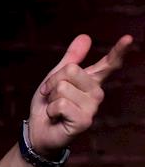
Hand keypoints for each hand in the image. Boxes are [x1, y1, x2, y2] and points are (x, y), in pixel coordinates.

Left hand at [28, 34, 133, 156]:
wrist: (38, 129)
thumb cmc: (48, 103)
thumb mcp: (56, 77)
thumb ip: (71, 58)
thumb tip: (86, 36)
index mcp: (91, 81)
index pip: (108, 64)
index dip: (118, 51)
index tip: (128, 38)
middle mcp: (96, 93)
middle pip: (71, 70)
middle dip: (52, 82)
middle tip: (50, 95)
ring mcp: (93, 107)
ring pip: (63, 87)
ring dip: (50, 97)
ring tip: (54, 107)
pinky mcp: (85, 121)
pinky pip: (60, 104)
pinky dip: (51, 110)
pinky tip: (56, 117)